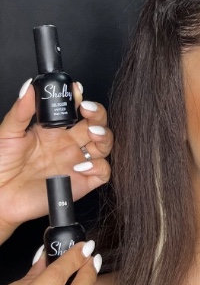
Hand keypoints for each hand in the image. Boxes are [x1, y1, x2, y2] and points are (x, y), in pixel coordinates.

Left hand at [0, 80, 112, 241]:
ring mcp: (78, 163)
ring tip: (92, 134)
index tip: (77, 91)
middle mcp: (69, 145)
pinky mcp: (83, 182)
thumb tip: (29, 87)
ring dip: (104, 137)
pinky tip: (82, 165)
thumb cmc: (2, 167)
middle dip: (98, 115)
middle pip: (96, 125)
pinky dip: (98, 166)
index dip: (80, 99)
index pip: (75, 110)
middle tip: (87, 110)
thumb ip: (21, 110)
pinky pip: (103, 172)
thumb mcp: (7, 134)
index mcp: (54, 131)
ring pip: (104, 146)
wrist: (0, 198)